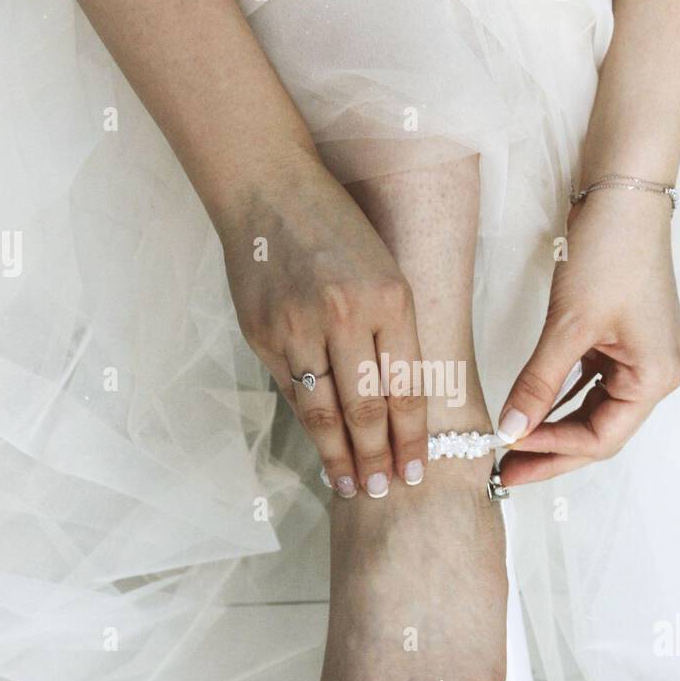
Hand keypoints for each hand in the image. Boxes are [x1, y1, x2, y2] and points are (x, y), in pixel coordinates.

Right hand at [214, 146, 426, 496]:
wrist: (269, 188)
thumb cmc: (337, 227)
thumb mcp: (385, 271)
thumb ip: (392, 333)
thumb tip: (396, 405)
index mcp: (391, 299)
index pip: (406, 389)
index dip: (411, 439)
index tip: (417, 472)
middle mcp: (346, 316)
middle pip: (365, 410)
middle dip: (377, 459)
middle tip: (385, 492)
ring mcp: (298, 327)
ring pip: (323, 411)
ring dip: (339, 456)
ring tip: (352, 485)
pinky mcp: (263, 334)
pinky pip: (291, 390)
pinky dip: (308, 423)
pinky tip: (320, 445)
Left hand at [497, 190, 679, 483]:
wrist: (624, 194)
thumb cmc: (612, 252)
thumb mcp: (569, 326)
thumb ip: (538, 384)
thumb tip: (509, 431)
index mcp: (655, 377)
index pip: (600, 438)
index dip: (552, 449)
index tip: (507, 450)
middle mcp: (656, 373)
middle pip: (599, 431)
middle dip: (551, 450)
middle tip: (505, 471)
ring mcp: (641, 357)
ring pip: (592, 410)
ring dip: (553, 427)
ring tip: (512, 447)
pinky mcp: (623, 340)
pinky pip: (590, 384)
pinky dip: (561, 398)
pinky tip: (532, 410)